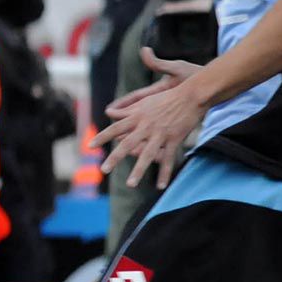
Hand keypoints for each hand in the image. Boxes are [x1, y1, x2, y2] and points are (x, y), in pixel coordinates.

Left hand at [91, 49, 207, 189]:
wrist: (192, 95)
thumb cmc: (167, 98)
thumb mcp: (144, 102)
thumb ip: (126, 110)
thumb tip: (108, 112)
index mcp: (137, 116)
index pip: (115, 128)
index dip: (102, 137)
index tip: (89, 146)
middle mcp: (146, 126)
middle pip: (127, 143)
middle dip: (115, 158)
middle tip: (103, 170)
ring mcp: (161, 133)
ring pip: (147, 154)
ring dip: (138, 170)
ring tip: (130, 185)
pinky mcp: (175, 139)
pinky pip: (168, 158)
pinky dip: (164, 173)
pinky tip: (160, 186)